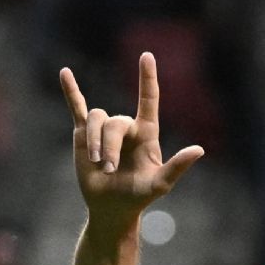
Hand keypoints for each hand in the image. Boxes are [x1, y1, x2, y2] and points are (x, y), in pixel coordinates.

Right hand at [60, 53, 203, 230]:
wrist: (112, 208)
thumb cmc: (139, 196)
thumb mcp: (160, 184)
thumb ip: (178, 166)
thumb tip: (199, 150)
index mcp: (147, 133)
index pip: (148, 100)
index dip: (147, 78)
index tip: (146, 56)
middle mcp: (127, 127)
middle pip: (115, 122)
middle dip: (109, 146)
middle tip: (108, 170)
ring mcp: (104, 129)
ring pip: (97, 119)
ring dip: (95, 141)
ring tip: (98, 164)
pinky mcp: (84, 135)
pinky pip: (77, 108)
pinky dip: (71, 91)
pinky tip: (65, 73)